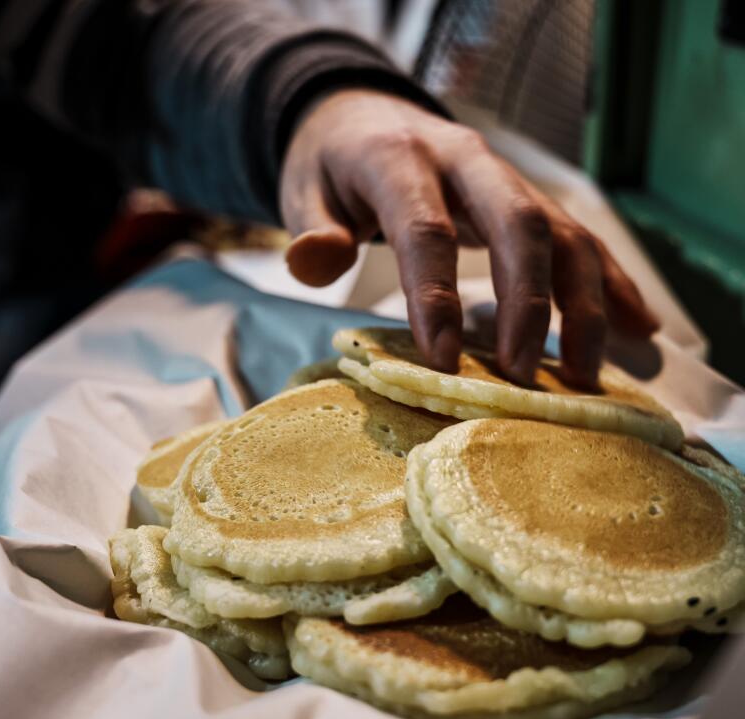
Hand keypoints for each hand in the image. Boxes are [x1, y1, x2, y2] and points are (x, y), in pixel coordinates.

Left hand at [280, 90, 657, 386]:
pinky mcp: (528, 200)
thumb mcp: (304, 190)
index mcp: (400, 159)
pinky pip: (581, 240)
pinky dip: (610, 284)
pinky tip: (636, 328)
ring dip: (583, 304)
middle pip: (518, 225)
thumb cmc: (334, 169)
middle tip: (522, 376)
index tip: (444, 362)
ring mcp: (505, 179)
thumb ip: (312, 228)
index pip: (425, 229)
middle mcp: (466, 162)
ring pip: (563, 234)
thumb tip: (312, 262)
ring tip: (584, 374)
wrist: (366, 119)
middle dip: (528, 304)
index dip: (437, 297)